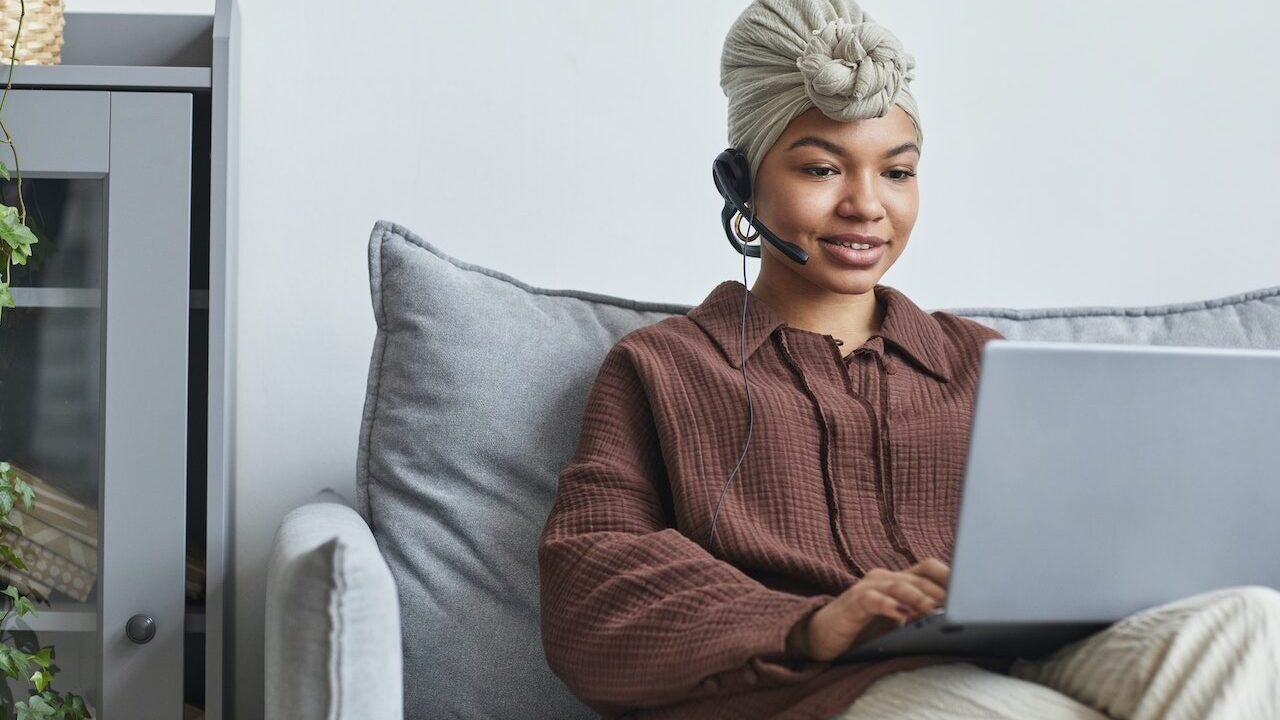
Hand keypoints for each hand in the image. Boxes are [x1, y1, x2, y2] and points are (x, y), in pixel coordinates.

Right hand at [786, 559, 948, 661]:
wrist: (821, 636)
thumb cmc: (862, 630)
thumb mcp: (897, 623)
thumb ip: (920, 617)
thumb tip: (955, 623)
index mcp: (898, 580)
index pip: (929, 569)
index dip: (950, 575)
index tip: (973, 590)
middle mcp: (885, 578)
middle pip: (919, 576)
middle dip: (941, 591)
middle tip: (960, 606)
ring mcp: (868, 588)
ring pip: (899, 585)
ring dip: (919, 597)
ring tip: (933, 610)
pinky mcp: (853, 603)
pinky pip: (872, 599)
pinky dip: (888, 605)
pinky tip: (901, 615)